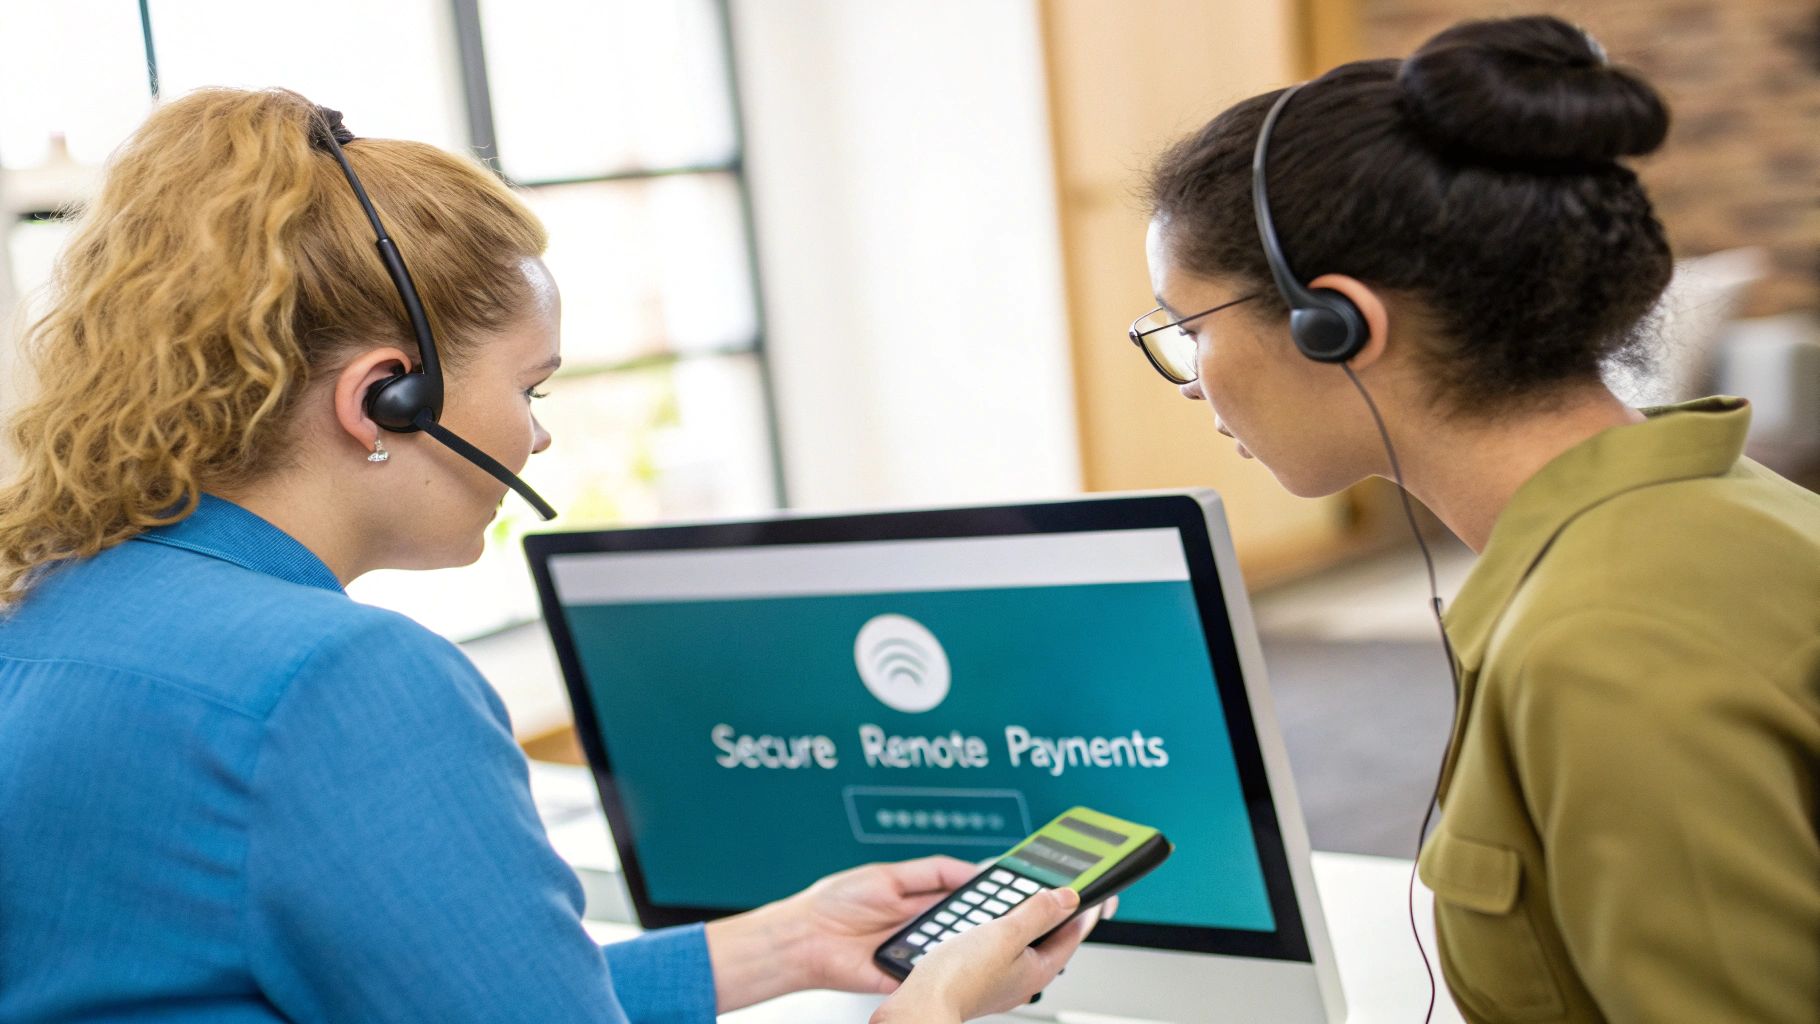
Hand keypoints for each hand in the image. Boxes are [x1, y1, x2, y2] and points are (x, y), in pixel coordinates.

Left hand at [784, 855, 983, 993]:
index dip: (985, 892)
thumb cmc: (835, 902)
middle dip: (981, 920)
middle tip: (1003, 915)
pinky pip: (930, 974)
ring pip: (950, 950)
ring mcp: (912, 952)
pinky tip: (950, 958)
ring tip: (979, 935)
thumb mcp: (888, 876)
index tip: (1010, 888)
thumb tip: (970, 871)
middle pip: (961, 923)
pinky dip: (940, 968)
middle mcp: (917, 925)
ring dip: (962, 943)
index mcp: (916, 897)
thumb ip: (931, 873)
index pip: (961, 894)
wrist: (804, 937)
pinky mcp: (902, 976)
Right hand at [871, 885, 1107, 1023]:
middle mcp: (1023, 978)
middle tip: (1065, 893)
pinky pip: (1001, 949)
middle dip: (1057, 914)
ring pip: (1024, 943)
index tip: (1097, 894)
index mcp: (1037, 969)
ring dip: (1029, 920)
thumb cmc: (958, 978)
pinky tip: (991, 923)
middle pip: (1050, 940)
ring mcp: (1001, 980)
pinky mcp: (979, 979)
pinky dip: (1004, 931)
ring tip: (1030, 899)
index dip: (1086, 911)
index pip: (1073, 935)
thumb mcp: (1005, 934)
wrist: (919, 1006)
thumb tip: (1069, 898)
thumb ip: (1038, 913)